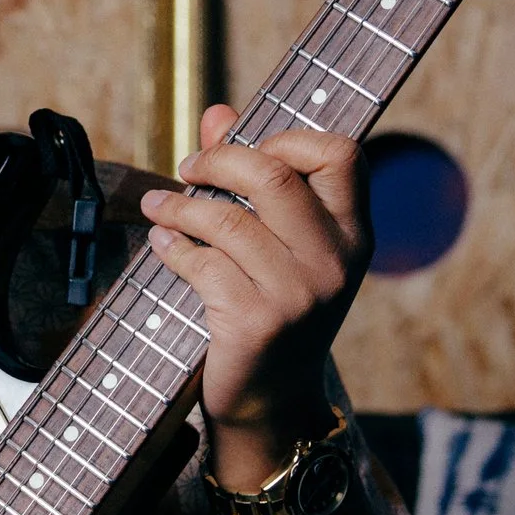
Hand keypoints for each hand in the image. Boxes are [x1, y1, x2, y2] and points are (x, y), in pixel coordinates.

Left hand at [138, 104, 370, 490]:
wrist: (270, 402)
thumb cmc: (272, 307)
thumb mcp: (279, 244)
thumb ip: (250, 175)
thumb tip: (218, 112)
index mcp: (355, 234)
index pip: (342, 154)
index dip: (288, 137)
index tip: (247, 146)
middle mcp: (336, 261)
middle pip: (272, 174)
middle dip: (216, 160)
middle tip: (187, 168)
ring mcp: (298, 294)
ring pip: (226, 218)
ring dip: (179, 205)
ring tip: (159, 208)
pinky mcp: (256, 322)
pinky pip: (202, 262)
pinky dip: (172, 246)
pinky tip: (164, 244)